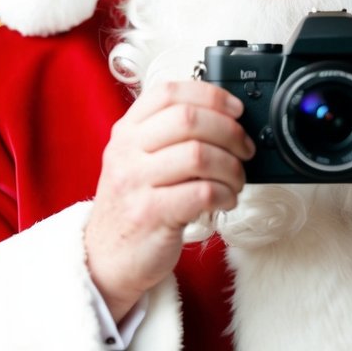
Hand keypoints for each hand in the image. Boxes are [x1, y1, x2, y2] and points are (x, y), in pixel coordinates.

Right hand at [85, 81, 253, 322]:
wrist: (106, 257)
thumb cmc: (134, 205)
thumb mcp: (139, 160)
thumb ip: (170, 136)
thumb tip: (226, 119)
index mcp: (127, 130)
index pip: (169, 92)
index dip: (210, 95)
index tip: (235, 109)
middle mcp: (127, 151)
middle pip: (189, 119)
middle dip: (230, 131)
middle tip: (245, 149)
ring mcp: (136, 182)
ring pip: (199, 155)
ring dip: (232, 167)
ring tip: (236, 180)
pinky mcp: (150, 214)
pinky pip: (202, 193)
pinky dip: (226, 194)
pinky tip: (226, 200)